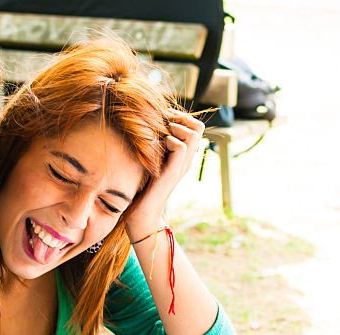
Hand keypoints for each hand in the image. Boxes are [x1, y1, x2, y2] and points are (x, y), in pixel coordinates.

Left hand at [124, 110, 204, 239]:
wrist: (142, 213)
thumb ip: (155, 145)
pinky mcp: (174, 172)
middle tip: (162, 125)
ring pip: (193, 133)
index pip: (195, 126)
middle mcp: (186, 159)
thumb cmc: (141, 186)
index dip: (181, 117)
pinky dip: (169, 141)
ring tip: (161, 137)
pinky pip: (181, 147)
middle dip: (179, 118)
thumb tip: (149, 124)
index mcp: (182, 156)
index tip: (162, 120)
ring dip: (175, 128)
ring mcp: (182, 165)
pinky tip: (157, 149)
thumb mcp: (149, 159)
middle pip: (198, 126)